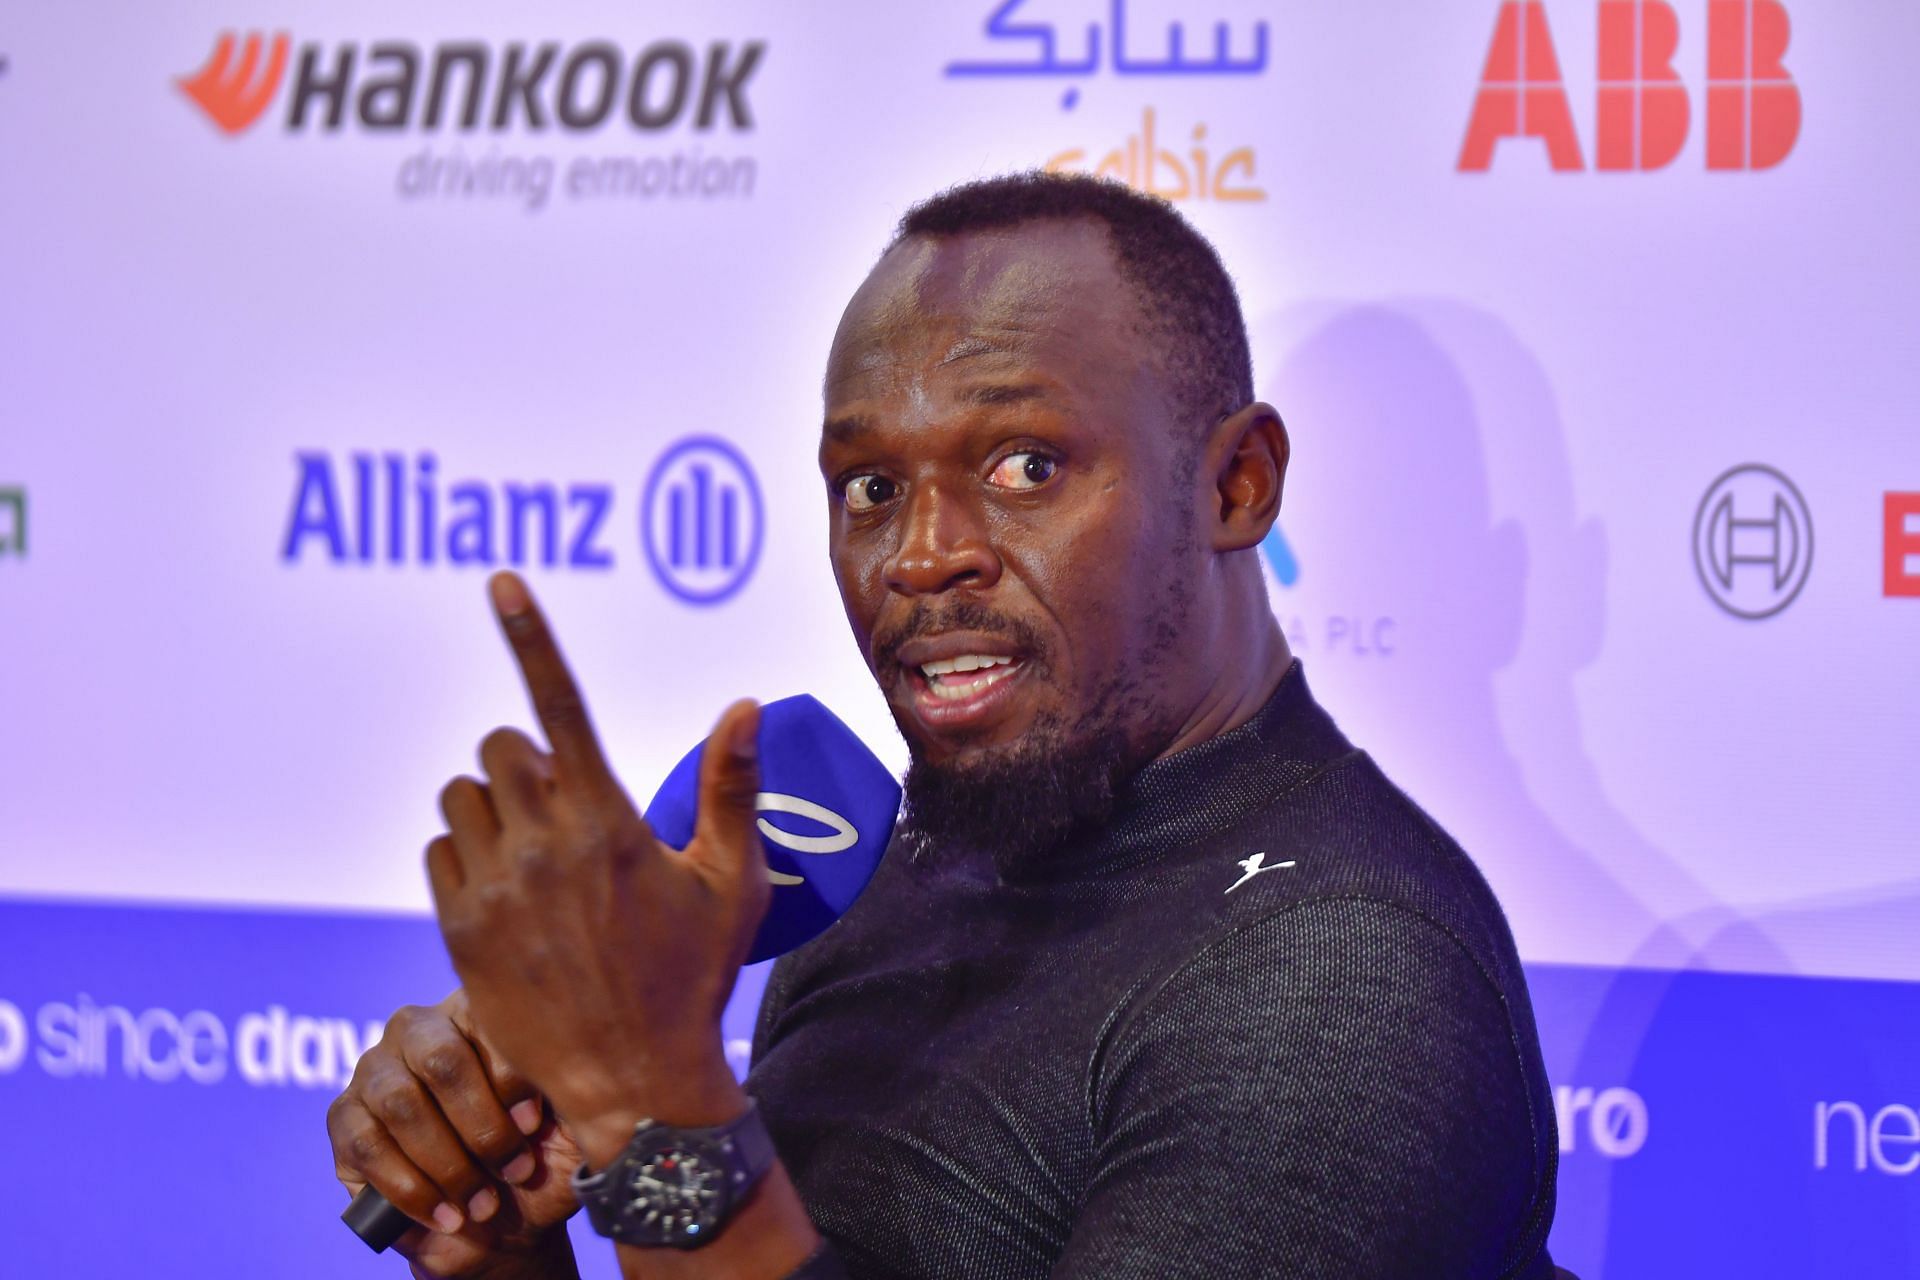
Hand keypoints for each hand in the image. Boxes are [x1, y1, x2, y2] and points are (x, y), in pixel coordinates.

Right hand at [328, 989, 583, 1277]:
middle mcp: (420, 1029)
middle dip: (481, 1125)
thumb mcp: (573, 1125)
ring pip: (399, 1104)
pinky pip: (366, 1146)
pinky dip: (409, 1189)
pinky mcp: (344, 1119)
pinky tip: (445, 1215)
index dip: (514, 1075)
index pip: (490, 1018)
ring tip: (484, 1204)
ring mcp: (374, 1071)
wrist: (502, 1224)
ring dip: (447, 1165)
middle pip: (440, 1058)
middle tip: (515, 1170)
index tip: (536, 1124)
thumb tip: (583, 1068)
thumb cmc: (542, 1159)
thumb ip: (576, 1089)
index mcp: (480, 1013)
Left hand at [427, 572, 770, 1161]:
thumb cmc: (693, 974)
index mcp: (607, 822)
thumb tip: (744, 703)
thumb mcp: (732, 881)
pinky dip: (465, 853)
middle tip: (566, 807)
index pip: (560, 705)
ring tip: (536, 850)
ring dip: (492, 805)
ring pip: (460, 795)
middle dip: (527, 760)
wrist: (632, 1080)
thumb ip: (732, 786)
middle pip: (498, 745)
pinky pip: (438, 849)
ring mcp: (492, 888)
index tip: (502, 582)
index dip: (531, 636)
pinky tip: (508, 889)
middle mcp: (541, 846)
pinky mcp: (458, 928)